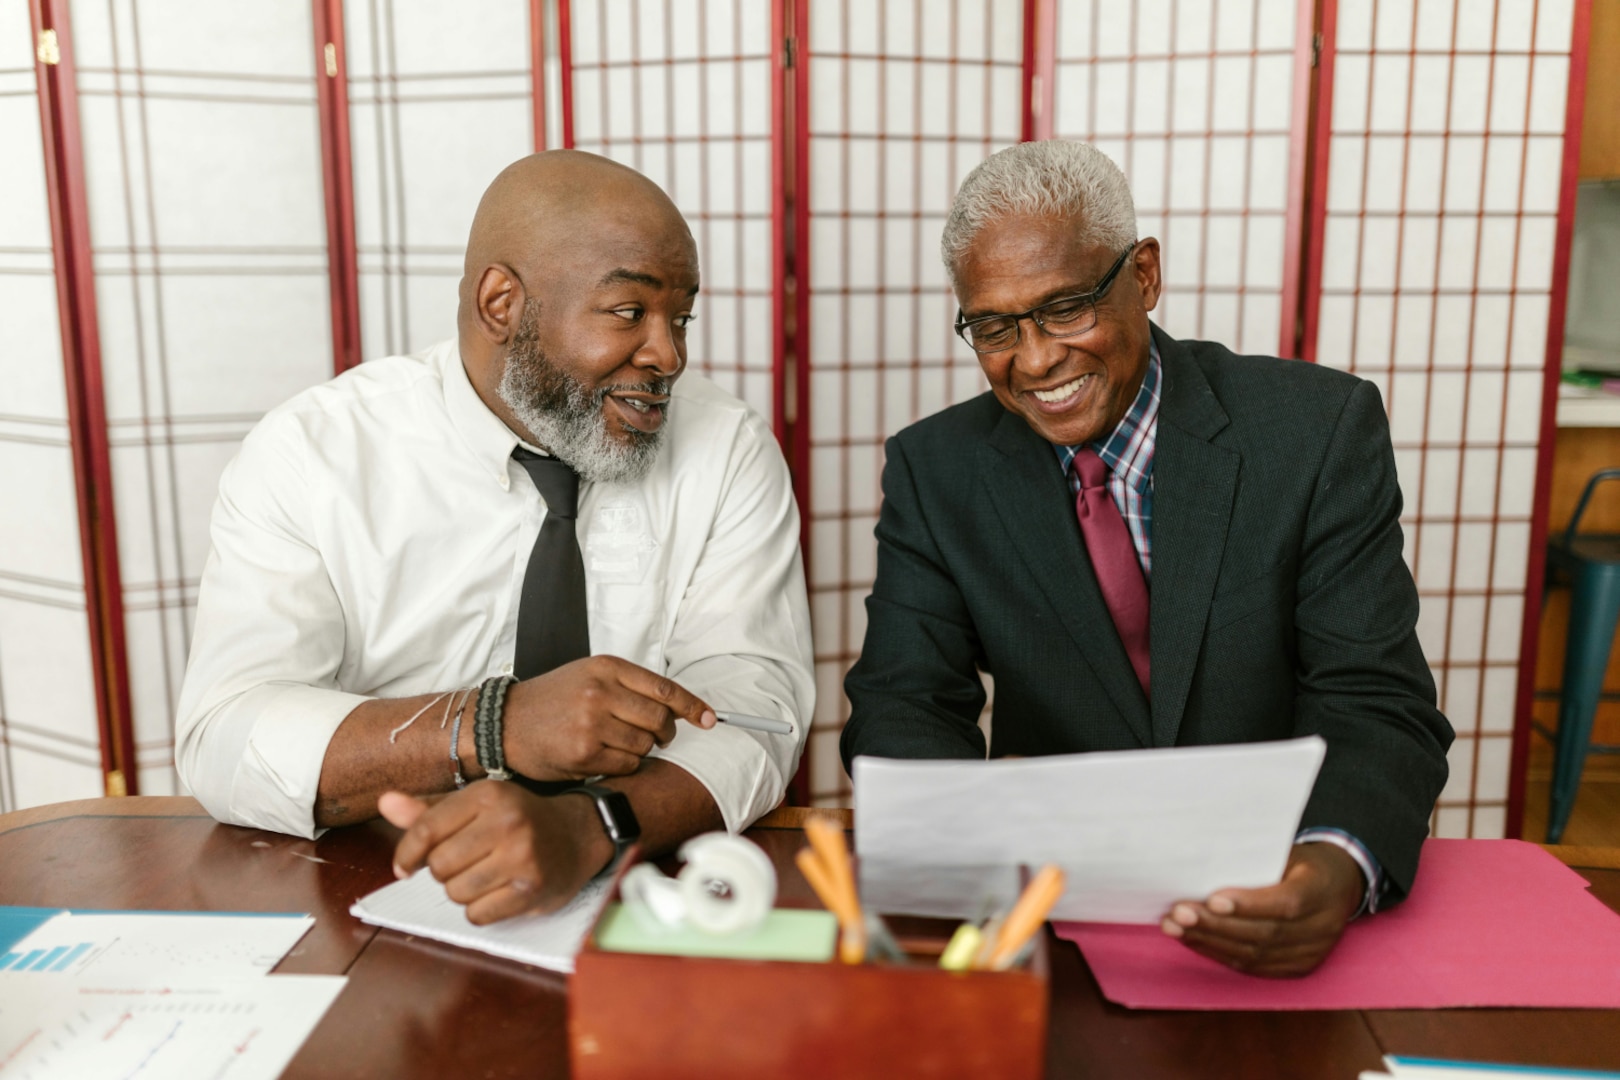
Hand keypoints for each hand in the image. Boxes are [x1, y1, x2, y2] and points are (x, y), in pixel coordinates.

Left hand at [378, 782, 612, 923]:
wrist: (578, 833)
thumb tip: (385, 802)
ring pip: (456, 892)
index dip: (407, 853)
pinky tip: (498, 892)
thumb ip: (429, 810)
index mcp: (488, 795)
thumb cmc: (518, 818)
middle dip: (444, 871)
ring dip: (462, 891)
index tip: (405, 867)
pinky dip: (481, 909)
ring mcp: (522, 857)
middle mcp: (507, 822)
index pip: (426, 829)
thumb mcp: (477, 804)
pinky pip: (478, 914)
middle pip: (439, 866)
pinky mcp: (532, 889)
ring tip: (484, 876)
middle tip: (466, 863)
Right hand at [499, 655, 716, 781]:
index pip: (664, 687)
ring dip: (640, 750)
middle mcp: (600, 692)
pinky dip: (623, 766)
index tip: (708, 718)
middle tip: (656, 735)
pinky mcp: (584, 754)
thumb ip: (629, 686)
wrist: (505, 723)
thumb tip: (678, 707)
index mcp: (605, 668)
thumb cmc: (550, 701)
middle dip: (665, 731)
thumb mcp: (588, 676)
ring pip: (646, 744)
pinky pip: (627, 765)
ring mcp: (592, 723)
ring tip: (617, 743)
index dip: (692, 705)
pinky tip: (604, 757)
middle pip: (660, 717)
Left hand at [1159, 842, 1364, 976]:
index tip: (1212, 899)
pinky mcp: (1297, 968)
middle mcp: (1322, 927)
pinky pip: (1253, 966)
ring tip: (1174, 927)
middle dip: (1215, 925)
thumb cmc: (1302, 862)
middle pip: (1264, 933)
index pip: (1286, 904)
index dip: (1248, 904)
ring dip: (1209, 941)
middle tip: (1177, 914)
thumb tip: (1203, 862)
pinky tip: (1194, 940)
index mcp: (1321, 891)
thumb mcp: (1287, 851)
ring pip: (1255, 954)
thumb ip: (1255, 861)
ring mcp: (1311, 953)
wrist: (1339, 885)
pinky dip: (1220, 953)